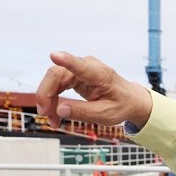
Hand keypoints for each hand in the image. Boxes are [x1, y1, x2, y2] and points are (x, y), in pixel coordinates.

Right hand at [35, 51, 152, 128]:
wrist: (129, 99)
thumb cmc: (120, 105)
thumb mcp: (106, 115)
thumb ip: (83, 112)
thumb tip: (60, 110)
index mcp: (101, 75)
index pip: (81, 66)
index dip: (66, 61)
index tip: (54, 56)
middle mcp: (87, 67)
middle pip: (56, 75)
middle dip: (46, 95)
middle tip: (45, 114)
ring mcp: (78, 70)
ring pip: (53, 80)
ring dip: (48, 100)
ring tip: (53, 120)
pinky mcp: (73, 76)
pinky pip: (56, 85)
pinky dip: (52, 100)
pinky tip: (55, 113)